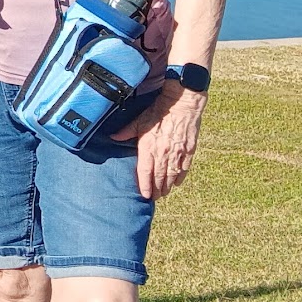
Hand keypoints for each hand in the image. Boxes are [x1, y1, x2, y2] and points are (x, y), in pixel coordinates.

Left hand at [113, 78, 201, 198]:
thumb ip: (127, 131)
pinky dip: (180, 177)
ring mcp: (177, 153)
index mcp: (149, 146)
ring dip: (167, 186)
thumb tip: (113, 137)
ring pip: (171, 175)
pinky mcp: (189, 150)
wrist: (182, 103)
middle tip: (153, 198)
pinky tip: (177, 183)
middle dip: (156, 190)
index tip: (144, 195)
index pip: (145, 172)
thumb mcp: (140, 120)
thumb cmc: (159, 111)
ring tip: (163, 193)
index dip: (145, 185)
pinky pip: (184, 168)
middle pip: (159, 177)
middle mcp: (163, 153)